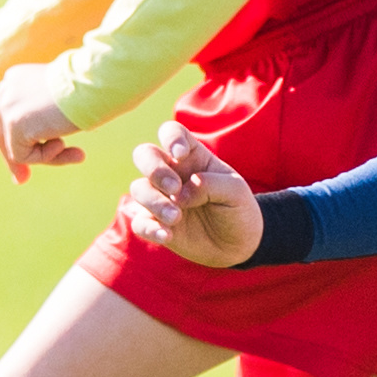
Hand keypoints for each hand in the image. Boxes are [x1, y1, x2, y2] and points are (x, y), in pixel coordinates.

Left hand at [0, 62, 85, 182]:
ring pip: (15, 147)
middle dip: (14, 158)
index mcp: (16, 80)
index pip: (7, 116)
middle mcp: (6, 90)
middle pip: (1, 133)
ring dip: (45, 157)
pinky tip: (62, 143)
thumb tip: (33, 148)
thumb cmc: (90, 93)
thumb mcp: (60, 105)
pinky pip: (22, 155)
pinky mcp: (13, 124)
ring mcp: (7, 106)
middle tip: (23, 180)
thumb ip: (41, 120)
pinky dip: (45, 157)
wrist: (94, 84)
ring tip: (78, 154)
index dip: (14, 140)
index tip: (23, 162)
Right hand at [121, 124, 263, 267]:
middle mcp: (171, 173)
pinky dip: (149, 228)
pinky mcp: (155, 223)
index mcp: (192, 156)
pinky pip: (139, 222)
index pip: (171, 132)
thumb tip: (181, 194)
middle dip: (154, 169)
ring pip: (138, 189)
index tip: (180, 154)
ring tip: (177, 218)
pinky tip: (167, 235)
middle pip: (144, 154)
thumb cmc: (237, 208)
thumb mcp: (235, 192)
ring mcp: (160, 198)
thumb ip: (210, 184)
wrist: (238, 244)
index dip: (170, 138)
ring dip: (155, 202)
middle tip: (174, 188)